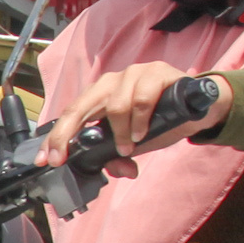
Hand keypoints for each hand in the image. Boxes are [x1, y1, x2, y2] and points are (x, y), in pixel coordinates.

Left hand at [37, 60, 204, 176]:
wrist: (198, 106)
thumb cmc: (160, 119)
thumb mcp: (134, 142)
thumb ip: (120, 156)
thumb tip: (118, 170)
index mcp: (101, 96)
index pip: (70, 115)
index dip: (55, 138)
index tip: (45, 160)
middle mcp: (112, 82)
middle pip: (79, 106)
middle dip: (66, 134)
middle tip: (65, 158)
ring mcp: (134, 74)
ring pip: (115, 104)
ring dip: (120, 131)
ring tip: (129, 145)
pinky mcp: (157, 72)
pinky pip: (141, 96)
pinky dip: (139, 119)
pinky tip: (143, 132)